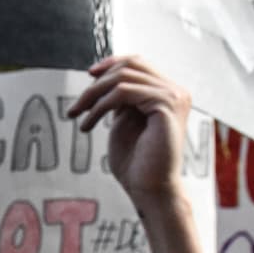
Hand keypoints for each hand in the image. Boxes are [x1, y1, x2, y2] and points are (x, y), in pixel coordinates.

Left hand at [66, 56, 192, 200]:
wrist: (149, 189)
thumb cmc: (136, 162)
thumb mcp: (124, 120)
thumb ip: (121, 98)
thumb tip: (105, 76)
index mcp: (168, 94)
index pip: (138, 63)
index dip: (111, 63)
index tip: (89, 75)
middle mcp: (176, 92)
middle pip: (130, 65)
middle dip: (98, 81)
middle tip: (77, 105)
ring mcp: (174, 96)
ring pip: (123, 77)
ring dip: (94, 95)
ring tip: (78, 115)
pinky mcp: (167, 105)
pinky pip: (124, 92)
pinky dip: (100, 105)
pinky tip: (88, 123)